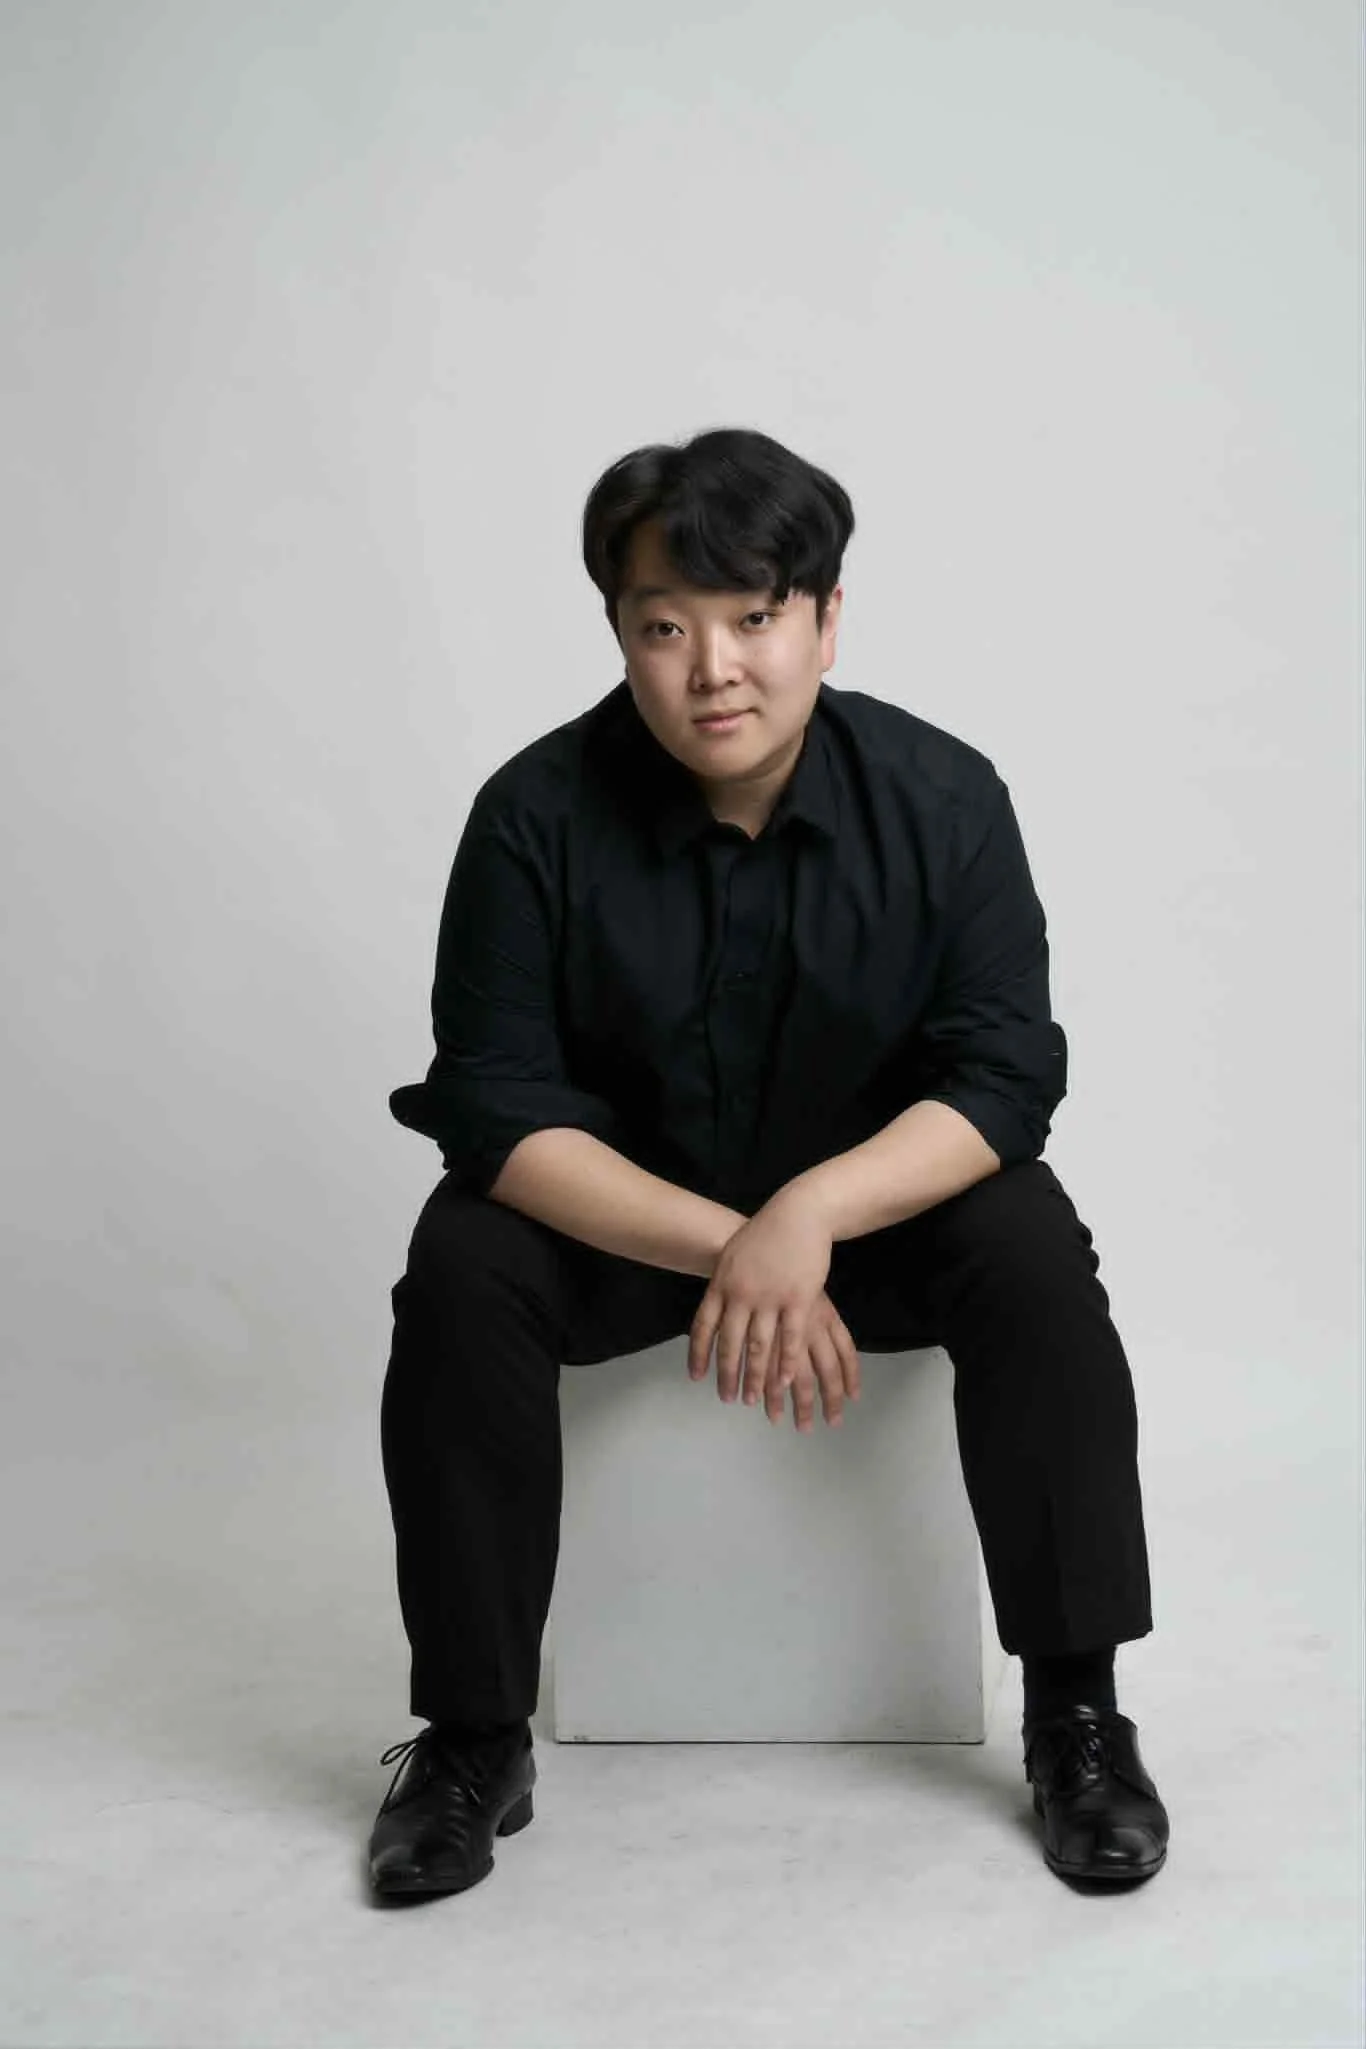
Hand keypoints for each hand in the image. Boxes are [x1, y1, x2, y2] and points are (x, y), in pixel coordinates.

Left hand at [686, 1188, 860, 1424]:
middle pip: (730, 1343)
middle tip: (727, 1398)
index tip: (697, 1377)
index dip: (699, 1353)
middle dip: (727, 1374)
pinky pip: (789, 1338)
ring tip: (752, 1400)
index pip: (704, 1325)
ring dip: (754, 1377)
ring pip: (758, 1346)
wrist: (797, 1214)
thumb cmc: (765, 1234)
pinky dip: (785, 1363)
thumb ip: (723, 1284)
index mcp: (722, 1283)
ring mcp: (770, 1297)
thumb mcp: (733, 1256)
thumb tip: (714, 1308)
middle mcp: (741, 1294)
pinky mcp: (798, 1299)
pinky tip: (782, 1382)